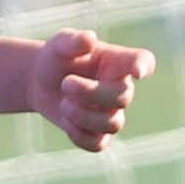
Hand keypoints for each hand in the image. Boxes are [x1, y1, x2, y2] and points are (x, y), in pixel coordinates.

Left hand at [35, 30, 151, 153]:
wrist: (39, 80)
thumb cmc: (57, 58)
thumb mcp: (60, 45)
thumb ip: (73, 41)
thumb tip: (89, 39)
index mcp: (117, 61)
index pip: (142, 61)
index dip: (145, 66)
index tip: (138, 71)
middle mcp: (119, 87)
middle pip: (123, 97)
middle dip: (92, 93)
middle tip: (65, 82)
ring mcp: (110, 112)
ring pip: (113, 124)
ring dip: (84, 116)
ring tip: (64, 103)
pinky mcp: (96, 133)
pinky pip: (98, 144)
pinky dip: (80, 136)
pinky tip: (65, 120)